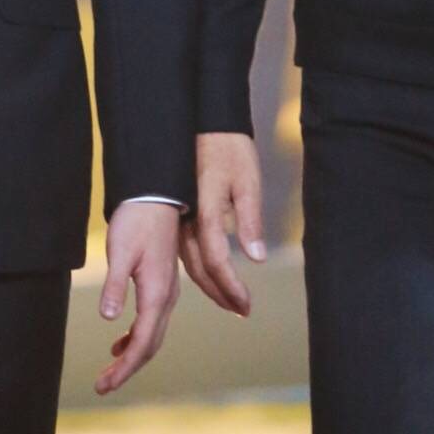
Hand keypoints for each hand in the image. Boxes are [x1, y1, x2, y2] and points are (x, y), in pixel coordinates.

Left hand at [96, 200, 180, 395]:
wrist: (156, 195)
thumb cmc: (136, 221)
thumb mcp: (120, 252)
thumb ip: (115, 285)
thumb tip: (109, 318)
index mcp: (157, 294)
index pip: (142, 343)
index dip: (124, 368)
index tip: (103, 385)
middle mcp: (166, 298)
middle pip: (150, 346)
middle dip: (126, 369)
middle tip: (102, 386)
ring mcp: (166, 292)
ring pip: (152, 335)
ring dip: (131, 356)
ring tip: (108, 372)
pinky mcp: (160, 285)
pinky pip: (151, 321)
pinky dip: (135, 337)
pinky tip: (118, 343)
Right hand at [180, 131, 265, 316]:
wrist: (201, 123)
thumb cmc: (229, 150)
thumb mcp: (247, 181)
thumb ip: (250, 220)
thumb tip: (256, 257)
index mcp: (205, 209)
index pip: (216, 260)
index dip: (231, 286)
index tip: (247, 305)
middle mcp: (186, 218)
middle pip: (199, 267)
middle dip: (220, 293)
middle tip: (241, 310)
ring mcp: (178, 216)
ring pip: (189, 261)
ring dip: (210, 285)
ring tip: (230, 301)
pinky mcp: (177, 213)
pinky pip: (184, 249)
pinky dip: (199, 268)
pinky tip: (211, 276)